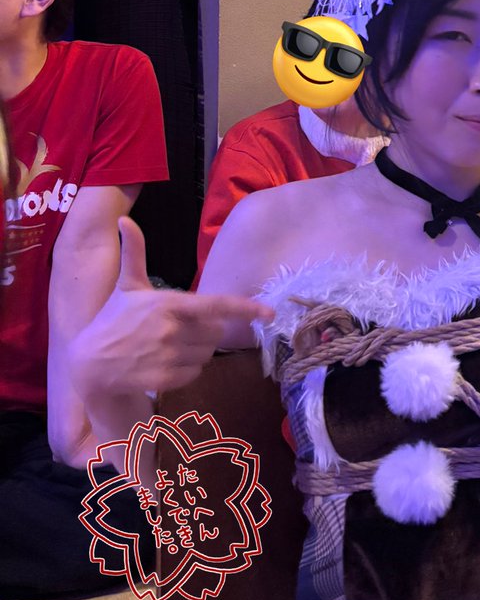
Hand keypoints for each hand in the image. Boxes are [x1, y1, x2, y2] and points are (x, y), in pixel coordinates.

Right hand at [69, 218, 273, 400]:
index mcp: (168, 304)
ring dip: (197, 350)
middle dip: (206, 330)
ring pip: (207, 354)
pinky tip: (165, 362)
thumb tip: (124, 220)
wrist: (90, 364)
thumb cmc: (113, 320)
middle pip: (216, 332)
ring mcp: (169, 356)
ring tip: (170, 345)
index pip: (216, 306)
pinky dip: (187, 369)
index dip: (246, 308)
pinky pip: (196, 373)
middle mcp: (172, 330)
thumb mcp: (126, 285)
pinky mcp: (165, 379)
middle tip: (182, 328)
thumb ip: (134, 253)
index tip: (269, 313)